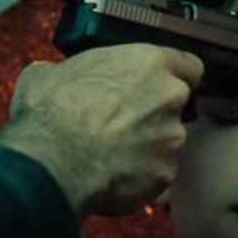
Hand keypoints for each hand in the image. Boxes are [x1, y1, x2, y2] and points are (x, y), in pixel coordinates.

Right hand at [0, 43, 203, 216]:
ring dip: (149, 144)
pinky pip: (160, 172)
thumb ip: (72, 71)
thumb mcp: (50, 74)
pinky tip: (116, 173)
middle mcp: (169, 96)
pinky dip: (144, 174)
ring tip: (114, 152)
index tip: (163, 84)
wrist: (54, 164)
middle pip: (178, 104)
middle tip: (125, 121)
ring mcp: (172, 137)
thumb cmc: (54, 115)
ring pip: (169, 140)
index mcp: (149, 63)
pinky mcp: (167, 172)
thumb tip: (53, 76)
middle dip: (157, 112)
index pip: (188, 65)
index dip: (176, 76)